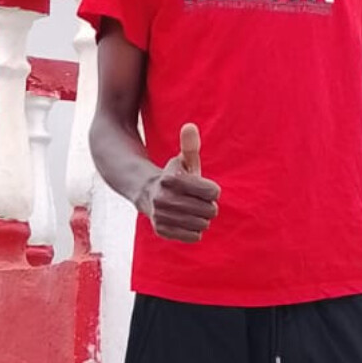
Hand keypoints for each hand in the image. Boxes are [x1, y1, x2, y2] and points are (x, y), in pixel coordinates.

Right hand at [139, 123, 221, 242]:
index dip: (212, 190)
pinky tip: (186, 222)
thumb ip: (190, 145)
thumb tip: (190, 126)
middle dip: (209, 206)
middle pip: (210, 210)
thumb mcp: (183, 160)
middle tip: (199, 202)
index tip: (204, 188)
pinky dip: (194, 231)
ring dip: (202, 219)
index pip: (213, 192)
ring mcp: (161, 215)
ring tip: (192, 211)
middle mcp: (164, 198)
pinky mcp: (162, 230)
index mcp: (171, 179)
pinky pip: (193, 236)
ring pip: (202, 224)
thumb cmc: (175, 176)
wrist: (148, 194)